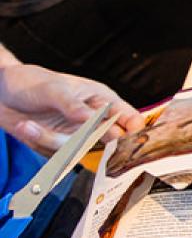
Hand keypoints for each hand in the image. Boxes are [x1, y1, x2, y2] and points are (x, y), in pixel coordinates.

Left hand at [0, 64, 143, 155]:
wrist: (3, 94)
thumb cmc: (32, 81)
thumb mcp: (53, 89)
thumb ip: (73, 106)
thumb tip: (91, 119)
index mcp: (102, 99)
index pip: (129, 118)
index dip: (133, 131)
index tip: (123, 140)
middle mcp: (94, 119)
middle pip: (107, 141)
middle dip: (86, 140)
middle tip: (72, 139)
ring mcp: (77, 134)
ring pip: (76, 150)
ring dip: (48, 139)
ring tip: (28, 125)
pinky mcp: (60, 147)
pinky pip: (56, 156)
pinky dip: (37, 142)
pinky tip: (26, 127)